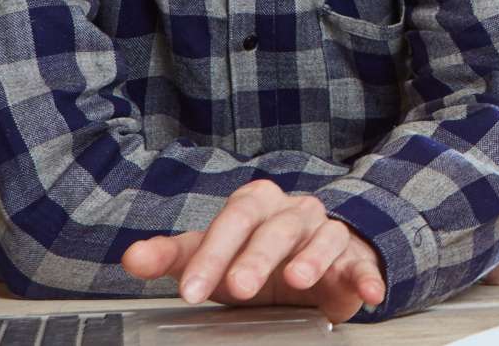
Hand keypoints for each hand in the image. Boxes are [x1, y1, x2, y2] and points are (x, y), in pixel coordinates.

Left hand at [119, 179, 384, 322]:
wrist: (309, 264)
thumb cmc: (252, 257)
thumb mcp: (210, 256)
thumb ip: (172, 257)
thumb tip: (131, 259)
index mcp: (256, 205)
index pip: (232, 221)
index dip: (211, 255)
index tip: (190, 290)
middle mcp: (293, 212)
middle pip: (275, 229)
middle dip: (256, 258)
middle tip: (237, 287)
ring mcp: (326, 232)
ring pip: (321, 238)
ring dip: (311, 259)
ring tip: (297, 280)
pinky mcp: (354, 258)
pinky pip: (361, 263)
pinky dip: (366, 276)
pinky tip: (367, 292)